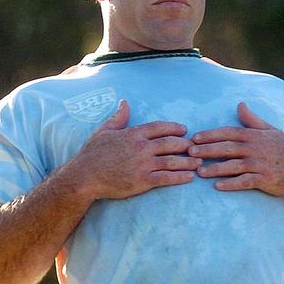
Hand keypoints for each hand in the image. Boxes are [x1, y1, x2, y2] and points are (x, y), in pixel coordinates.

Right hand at [71, 100, 200, 199]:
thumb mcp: (104, 131)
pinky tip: (190, 177)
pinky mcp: (142, 181)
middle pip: (171, 143)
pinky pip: (167, 178)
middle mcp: (141, 147)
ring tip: (199, 162)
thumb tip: (124, 102)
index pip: (160, 127)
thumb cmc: (92, 153)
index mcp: (133, 134)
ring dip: (189, 161)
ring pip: (173, 161)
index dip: (175, 128)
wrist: (84, 176)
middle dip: (187, 144)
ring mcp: (143, 164)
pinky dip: (180, 177)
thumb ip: (118, 117)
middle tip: (197, 147)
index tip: (185, 130)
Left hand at [189, 101, 283, 196]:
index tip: (194, 137)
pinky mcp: (265, 179)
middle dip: (207, 150)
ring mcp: (260, 164)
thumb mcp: (270, 131)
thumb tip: (240, 104)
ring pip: (234, 165)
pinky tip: (218, 186)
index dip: (210, 135)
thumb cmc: (283, 150)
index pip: (228, 133)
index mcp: (254, 136)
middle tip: (189, 152)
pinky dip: (231, 184)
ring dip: (215, 169)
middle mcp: (256, 148)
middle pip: (227, 148)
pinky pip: (245, 181)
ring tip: (198, 172)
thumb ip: (252, 119)